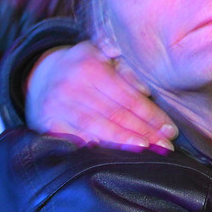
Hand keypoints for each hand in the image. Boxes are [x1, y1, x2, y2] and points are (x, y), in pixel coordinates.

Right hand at [26, 41, 177, 149]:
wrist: (41, 75)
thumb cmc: (84, 67)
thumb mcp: (103, 55)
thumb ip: (125, 69)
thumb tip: (144, 90)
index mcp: (90, 65)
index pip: (128, 96)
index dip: (151, 114)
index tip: (169, 129)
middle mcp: (71, 85)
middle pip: (115, 113)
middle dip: (144, 131)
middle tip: (165, 145)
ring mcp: (57, 105)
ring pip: (96, 127)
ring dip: (124, 141)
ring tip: (146, 149)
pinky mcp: (47, 123)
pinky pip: (74, 138)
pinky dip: (93, 147)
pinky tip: (113, 156)